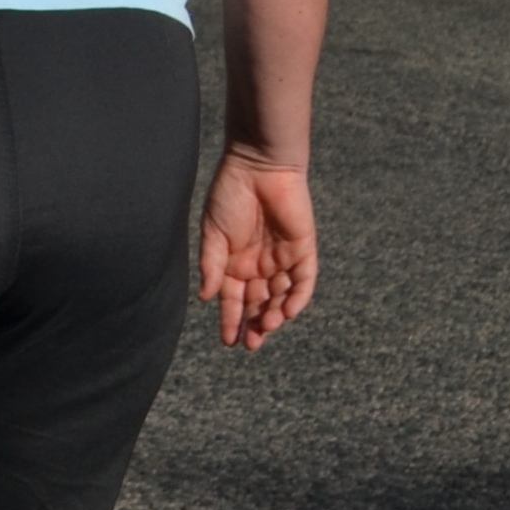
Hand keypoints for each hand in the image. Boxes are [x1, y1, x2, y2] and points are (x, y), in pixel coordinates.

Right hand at [197, 148, 315, 348]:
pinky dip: (297, 298)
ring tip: (267, 325)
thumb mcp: (213, 231)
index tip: (229, 341)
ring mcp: (282, 259)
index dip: (231, 320)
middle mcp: (259, 266)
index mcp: (234, 263)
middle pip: (259, 304)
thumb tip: (206, 298)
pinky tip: (288, 311)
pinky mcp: (303, 251)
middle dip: (255, 325)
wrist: (258, 165)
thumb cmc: (230, 194)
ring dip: (275, 314)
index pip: (233, 300)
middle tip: (252, 343)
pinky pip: (304, 281)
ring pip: (282, 297)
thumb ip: (211, 264)